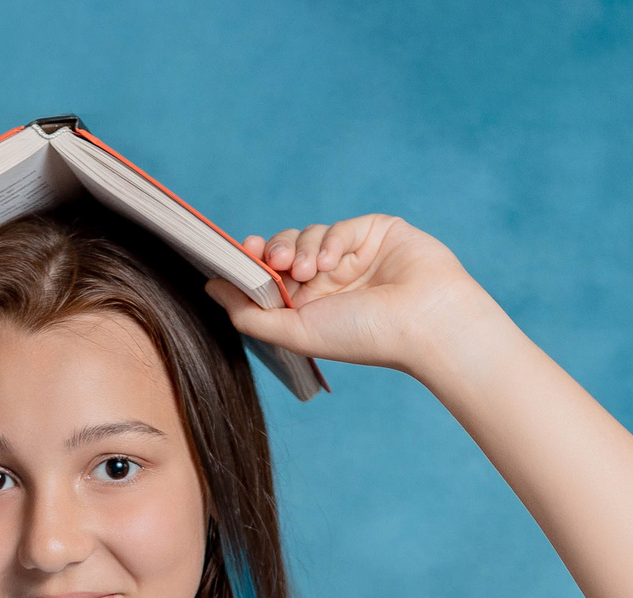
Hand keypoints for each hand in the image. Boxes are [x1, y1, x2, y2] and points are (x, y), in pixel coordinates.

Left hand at [205, 216, 493, 375]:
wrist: (423, 322)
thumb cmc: (364, 336)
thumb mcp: (294, 332)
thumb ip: (249, 314)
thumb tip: (209, 288)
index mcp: (311, 308)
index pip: (271, 277)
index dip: (254, 262)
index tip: (244, 254)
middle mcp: (330, 282)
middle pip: (285, 250)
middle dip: (276, 252)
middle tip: (278, 263)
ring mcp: (353, 256)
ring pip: (310, 234)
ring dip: (304, 248)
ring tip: (312, 270)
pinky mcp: (375, 232)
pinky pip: (340, 226)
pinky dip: (332, 240)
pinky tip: (337, 261)